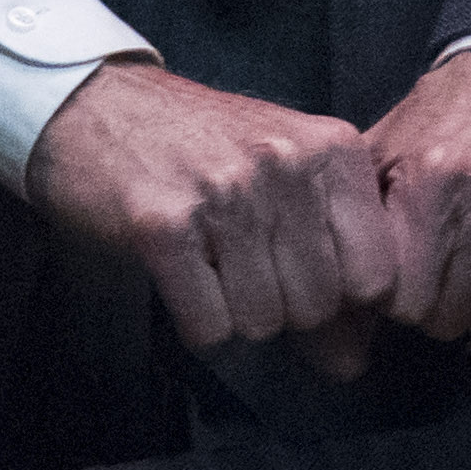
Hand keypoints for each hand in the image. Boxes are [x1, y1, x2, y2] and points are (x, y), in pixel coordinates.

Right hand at [23, 60, 401, 375]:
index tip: (298, 266)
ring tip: (207, 254)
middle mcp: (285, 163)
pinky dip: (193, 317)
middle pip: (317, 307)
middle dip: (279, 304)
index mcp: (332, 148)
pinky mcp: (163, 223)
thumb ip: (331, 267)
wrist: (94, 103)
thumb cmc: (199, 147)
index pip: (376, 278)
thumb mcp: (284, 184)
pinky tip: (178, 268)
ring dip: (231, 309)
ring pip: (263, 322)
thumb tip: (352, 366)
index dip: (338, 295)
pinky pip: (208, 326)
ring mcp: (225, 191)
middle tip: (239, 255)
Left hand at [362, 46, 470, 374]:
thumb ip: (355, 215)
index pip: (400, 301)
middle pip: (448, 320)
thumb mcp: (390, 143)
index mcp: (433, 176)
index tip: (401, 284)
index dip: (395, 301)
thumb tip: (332, 303)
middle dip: (437, 313)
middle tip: (441, 285)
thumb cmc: (458, 113)